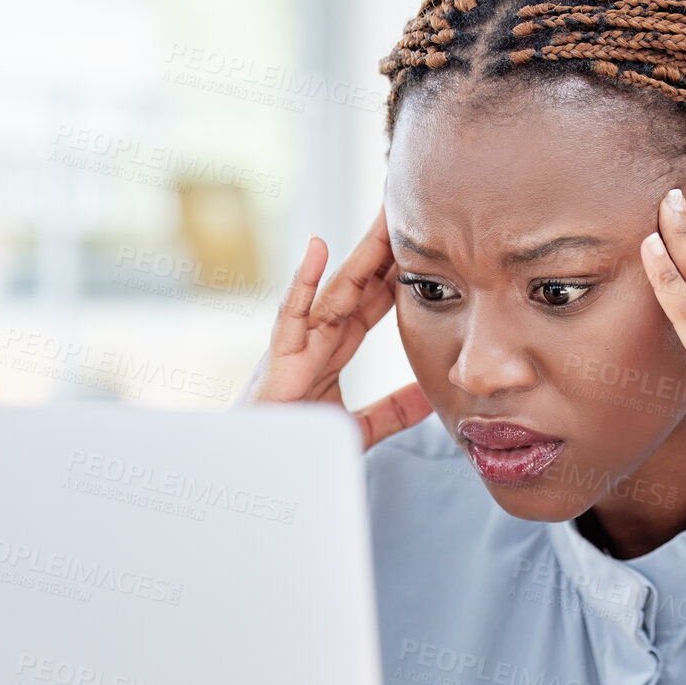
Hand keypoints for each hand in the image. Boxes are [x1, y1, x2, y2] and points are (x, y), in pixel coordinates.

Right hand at [245, 207, 433, 449]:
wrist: (256, 475)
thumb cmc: (295, 445)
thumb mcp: (358, 427)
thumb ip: (392, 411)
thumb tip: (429, 396)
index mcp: (334, 349)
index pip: (373, 301)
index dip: (399, 272)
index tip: (427, 242)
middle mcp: (316, 337)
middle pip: (359, 284)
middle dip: (385, 249)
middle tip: (411, 209)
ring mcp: (297, 343)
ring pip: (334, 290)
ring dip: (360, 254)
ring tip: (384, 218)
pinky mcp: (278, 358)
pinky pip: (292, 313)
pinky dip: (304, 280)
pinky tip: (318, 247)